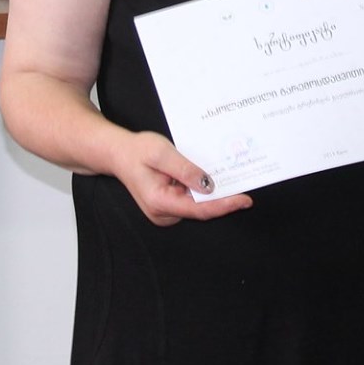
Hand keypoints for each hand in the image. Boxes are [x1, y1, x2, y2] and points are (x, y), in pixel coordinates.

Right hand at [111, 130, 252, 226]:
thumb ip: (185, 170)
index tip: (245, 200)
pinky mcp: (169, 206)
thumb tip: (209, 185)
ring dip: (213, 194)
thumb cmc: (137, 151)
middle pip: (201, 210)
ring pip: (197, 206)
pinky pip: (191, 201)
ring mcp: (165, 212)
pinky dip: (203, 191)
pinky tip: (213, 179)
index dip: (224, 205)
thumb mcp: (162, 153)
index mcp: (160, 202)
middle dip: (223, 198)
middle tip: (244, 182)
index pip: (199, 210)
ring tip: (231, 178)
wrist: (118, 153)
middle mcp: (163, 213)